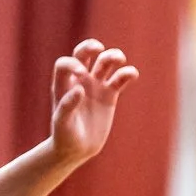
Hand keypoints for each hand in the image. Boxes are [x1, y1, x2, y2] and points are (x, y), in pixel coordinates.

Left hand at [50, 40, 139, 166]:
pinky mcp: (109, 95)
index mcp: (63, 84)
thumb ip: (67, 105)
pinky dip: (126, 75)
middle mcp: (79, 80)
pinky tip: (133, 73)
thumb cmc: (64, 136)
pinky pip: (119, 80)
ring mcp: (95, 86)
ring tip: (120, 59)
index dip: (73, 64)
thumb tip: (80, 89)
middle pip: (83, 54)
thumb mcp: (62, 123)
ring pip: (104, 63)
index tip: (82, 76)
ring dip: (112, 57)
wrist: (78, 149)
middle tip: (98, 48)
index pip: (65, 63)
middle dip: (90, 47)